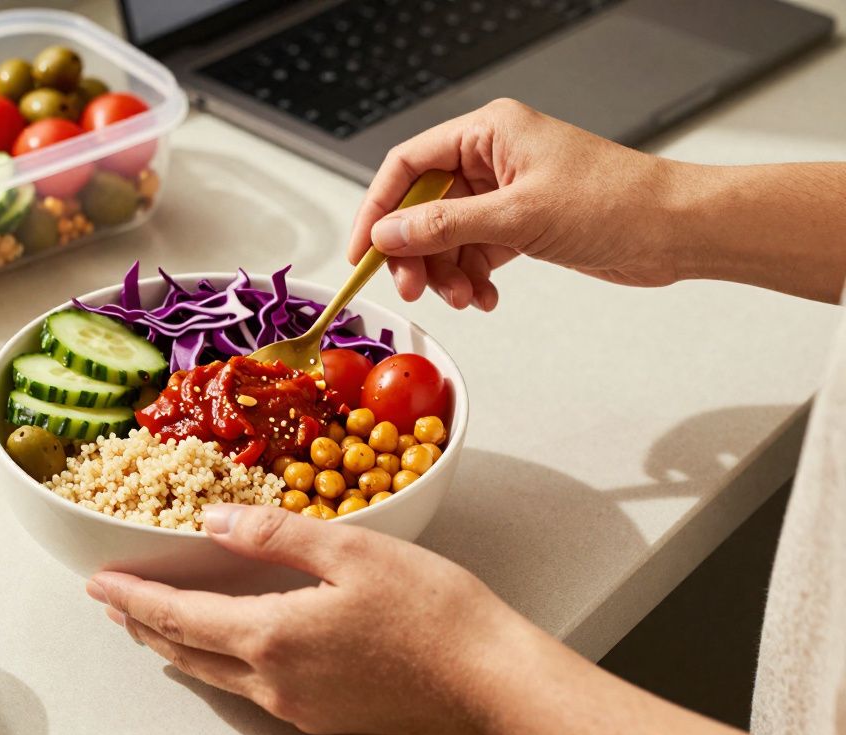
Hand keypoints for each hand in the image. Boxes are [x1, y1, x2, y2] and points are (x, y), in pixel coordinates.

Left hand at [86, 503, 526, 734]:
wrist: (491, 682)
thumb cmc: (435, 614)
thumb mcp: (352, 551)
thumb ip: (276, 535)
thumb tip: (214, 522)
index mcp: (273, 636)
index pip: (179, 615)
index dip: (134, 597)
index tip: (100, 582)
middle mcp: (276, 683)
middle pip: (187, 652)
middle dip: (144, 624)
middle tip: (114, 603)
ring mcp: (300, 710)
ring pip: (217, 676)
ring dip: (179, 647)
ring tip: (156, 628)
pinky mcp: (327, 721)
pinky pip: (253, 692)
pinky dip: (222, 664)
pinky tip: (231, 653)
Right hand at [348, 98, 680, 309]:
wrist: (675, 230)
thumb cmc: (615, 202)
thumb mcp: (517, 216)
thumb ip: (445, 226)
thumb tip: (388, 234)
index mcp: (488, 131)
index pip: (408, 165)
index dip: (379, 209)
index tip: (363, 251)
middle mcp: (492, 157)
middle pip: (423, 206)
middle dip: (417, 252)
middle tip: (414, 288)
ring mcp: (506, 192)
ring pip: (447, 236)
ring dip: (448, 272)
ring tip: (467, 298)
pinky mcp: (521, 224)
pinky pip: (475, 252)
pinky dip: (474, 278)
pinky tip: (488, 296)